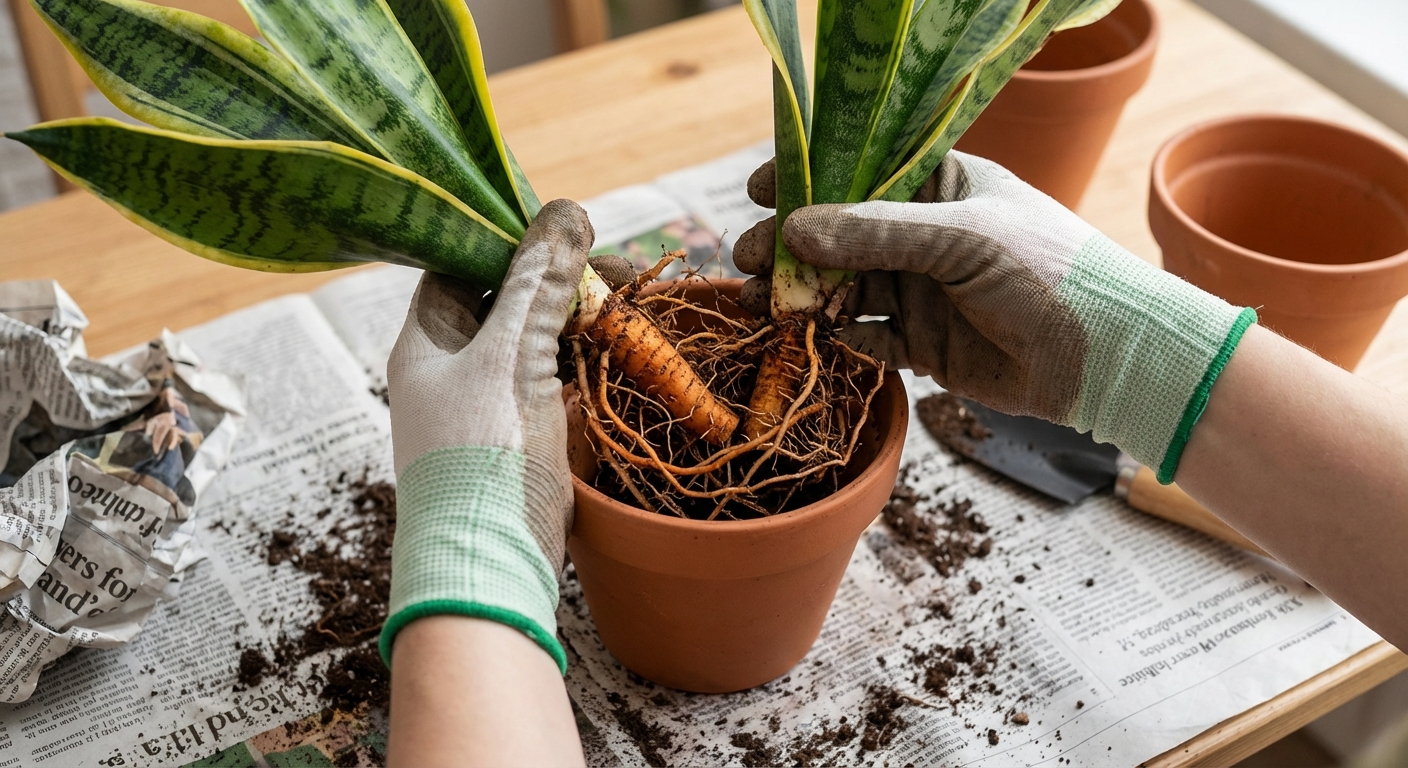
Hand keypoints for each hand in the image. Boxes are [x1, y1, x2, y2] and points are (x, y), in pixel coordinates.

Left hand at [379, 199, 593, 670]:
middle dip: (559, 277)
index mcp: (427, 340)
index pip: (458, 261)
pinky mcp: (521, 435)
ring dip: (578, 316)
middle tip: (617, 264)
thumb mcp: (512, 358)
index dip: (505, 233)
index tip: (562, 221)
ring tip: (630, 299)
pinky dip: (585, 357)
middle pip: (505, 297)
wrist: (488, 568)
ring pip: (534, 338)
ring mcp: (487, 402)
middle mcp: (450, 367)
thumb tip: (566, 211)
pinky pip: (553, 377)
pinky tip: (622, 345)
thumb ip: (537, 286)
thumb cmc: (482, 458)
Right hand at [734, 151, 1255, 481]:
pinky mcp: (924, 345)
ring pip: (845, 289)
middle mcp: (925, 236)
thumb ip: (876, 234)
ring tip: (758, 302)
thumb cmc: (1047, 270)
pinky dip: (837, 339)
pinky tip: (809, 338)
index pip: (861, 172)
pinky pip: (867, 339)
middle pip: (840, 235)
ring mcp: (923, 291)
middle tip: (744, 258)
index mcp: (941, 186)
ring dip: (803, 295)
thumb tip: (793, 229)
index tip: (760, 188)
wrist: (1106, 356)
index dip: (809, 179)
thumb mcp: (960, 238)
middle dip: (790, 246)